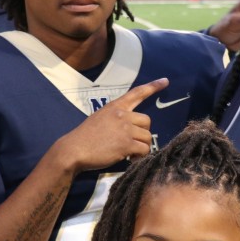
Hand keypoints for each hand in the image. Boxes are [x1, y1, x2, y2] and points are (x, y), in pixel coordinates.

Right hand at [52, 78, 167, 173]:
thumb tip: (131, 128)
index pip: (137, 93)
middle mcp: (122, 115)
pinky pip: (144, 149)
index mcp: (115, 107)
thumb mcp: (100, 119)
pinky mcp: (126, 144)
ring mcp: (125, 129)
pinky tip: (130, 159)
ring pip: (148, 136)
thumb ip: (116, 119)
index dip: (153, 86)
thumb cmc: (85, 138)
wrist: (74, 149)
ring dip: (142, 146)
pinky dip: (140, 156)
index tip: (165, 81)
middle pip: (147, 121)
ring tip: (130, 154)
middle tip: (132, 143)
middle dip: (143, 133)